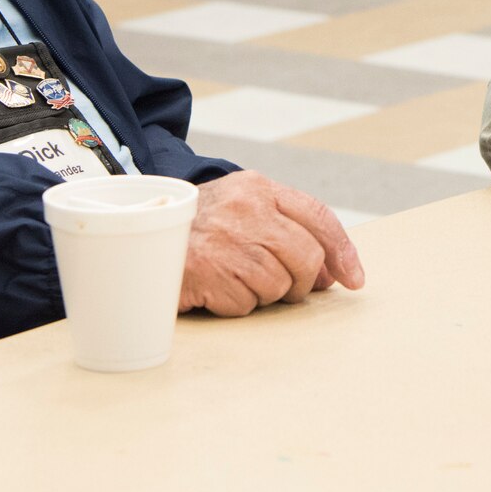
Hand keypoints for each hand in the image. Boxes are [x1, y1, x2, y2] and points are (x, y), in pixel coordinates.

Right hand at [179, 170, 364, 316]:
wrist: (136, 235)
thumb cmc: (195, 229)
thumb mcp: (239, 210)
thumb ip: (284, 229)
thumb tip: (329, 274)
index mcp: (258, 187)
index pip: (318, 216)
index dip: (343, 250)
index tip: (354, 279)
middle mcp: (247, 209)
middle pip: (306, 256)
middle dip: (301, 281)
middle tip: (282, 288)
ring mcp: (227, 239)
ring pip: (279, 284)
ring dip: (262, 294)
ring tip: (233, 280)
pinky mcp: (209, 270)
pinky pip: (247, 303)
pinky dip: (234, 304)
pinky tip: (214, 288)